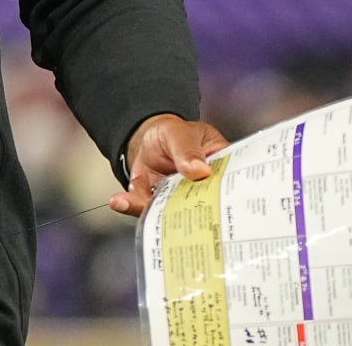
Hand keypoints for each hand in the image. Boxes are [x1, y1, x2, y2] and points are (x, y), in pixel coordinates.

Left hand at [111, 113, 229, 216]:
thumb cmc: (173, 133)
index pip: (231, 190)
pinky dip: (132, 206)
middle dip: (191, 217)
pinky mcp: (159, 203)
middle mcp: (203, 191)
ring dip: (156, 215)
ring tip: (138, 205)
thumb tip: (199, 170)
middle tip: (176, 214)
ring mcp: (180, 199)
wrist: (148, 138)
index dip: (228, 202)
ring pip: (174, 214)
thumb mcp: (180, 134)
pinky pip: (147, 208)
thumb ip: (187, 150)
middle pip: (204, 209)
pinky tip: (119, 201)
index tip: (215, 205)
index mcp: (220, 171)